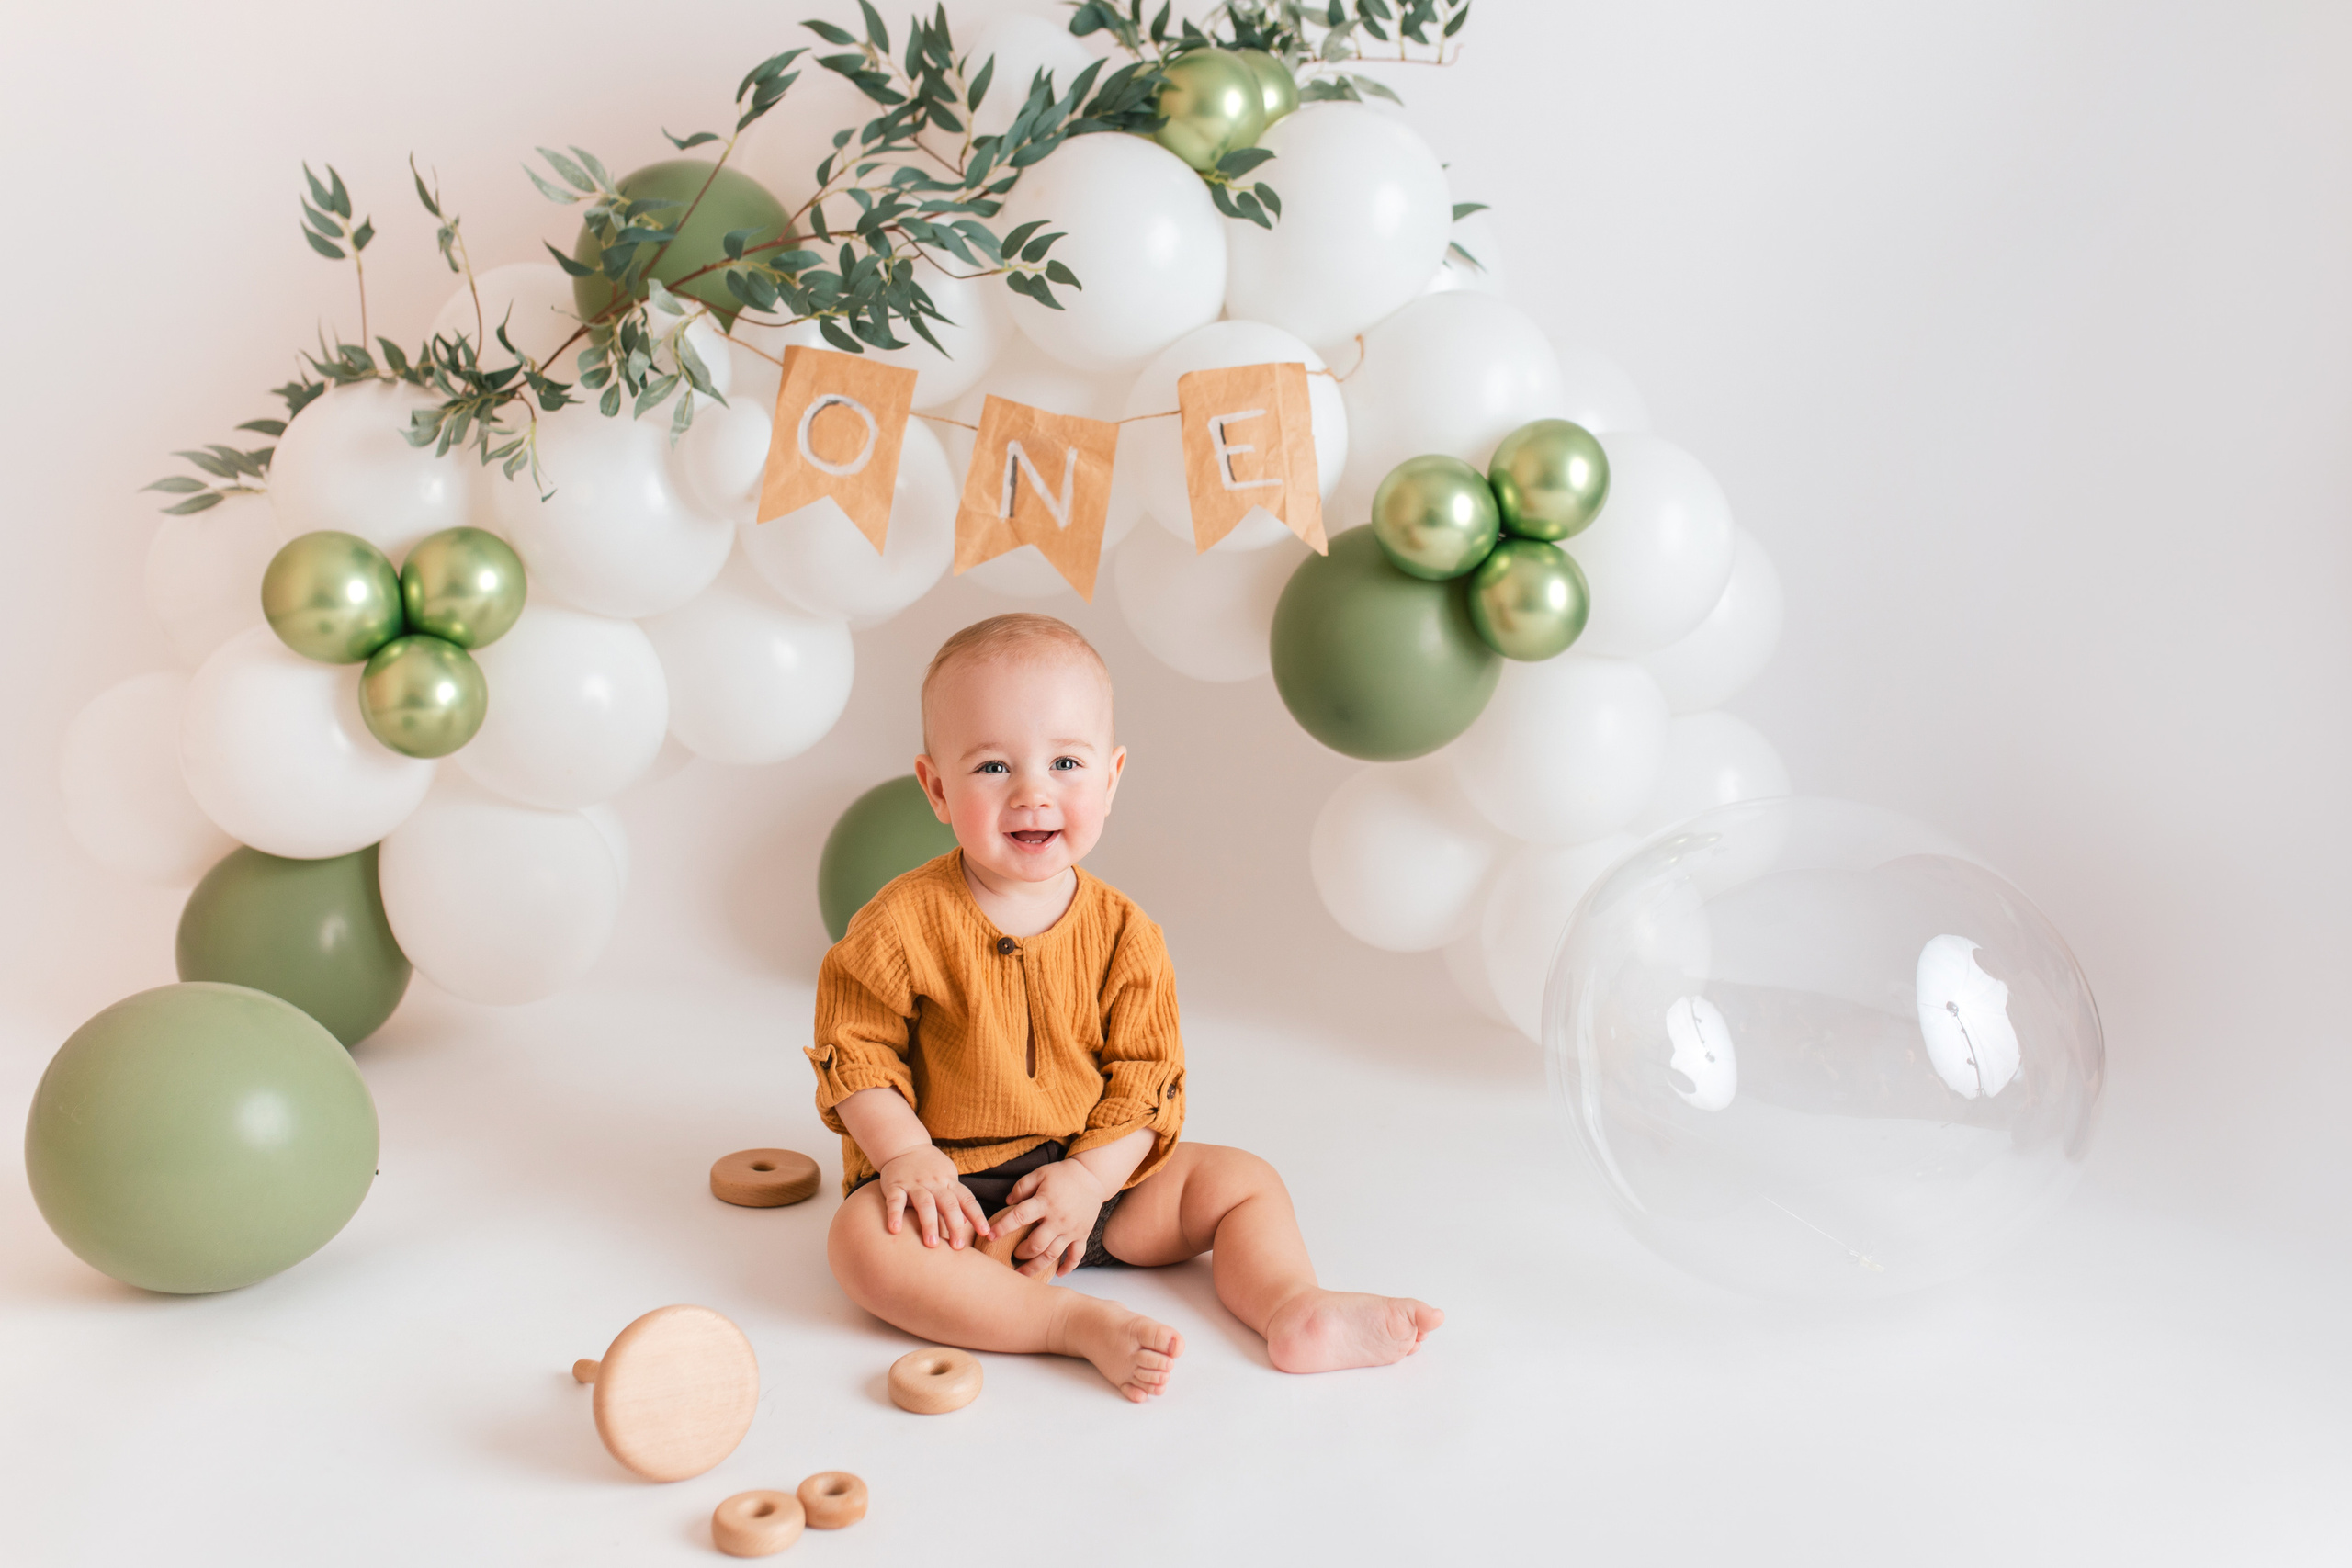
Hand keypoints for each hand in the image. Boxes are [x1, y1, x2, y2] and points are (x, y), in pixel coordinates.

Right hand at [875, 1146, 990, 1250]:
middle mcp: (934, 1182)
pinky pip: (895, 1201)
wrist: (904, 1145)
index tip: (986, 1233)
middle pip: (948, 1204)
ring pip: (925, 1203)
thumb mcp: (947, 1178)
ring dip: (929, 1224)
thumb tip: (966, 1223)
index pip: (967, 1199)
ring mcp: (915, 1183)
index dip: (977, 1216)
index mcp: (949, 1182)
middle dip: (954, 1225)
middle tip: (958, 1247)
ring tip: (932, 1244)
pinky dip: (895, 1215)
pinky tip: (895, 1230)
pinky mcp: (895, 1185)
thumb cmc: (929, 1168)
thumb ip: (955, 1199)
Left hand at [992, 1160, 1108, 1278]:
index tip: (990, 1236)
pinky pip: (1076, 1256)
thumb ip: (1021, 1187)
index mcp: (1045, 1203)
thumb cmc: (1063, 1175)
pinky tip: (1058, 1273)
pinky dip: (1068, 1267)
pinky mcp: (1082, 1235)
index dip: (1003, 1227)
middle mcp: (1058, 1219)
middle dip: (1021, 1253)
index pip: (1019, 1217)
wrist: (1092, 1177)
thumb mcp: (1040, 1174)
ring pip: (1052, 1255)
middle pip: (1036, 1245)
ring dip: (1036, 1266)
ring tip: (1023, 1273)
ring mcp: (1071, 1230)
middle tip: (1013, 1254)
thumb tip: (1007, 1202)